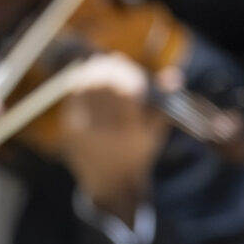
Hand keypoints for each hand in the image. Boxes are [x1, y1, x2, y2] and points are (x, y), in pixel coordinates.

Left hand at [51, 55, 170, 222]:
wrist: (109, 183)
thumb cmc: (136, 153)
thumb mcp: (154, 133)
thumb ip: (163, 103)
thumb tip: (175, 75)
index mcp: (130, 131)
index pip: (123, 90)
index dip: (122, 71)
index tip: (123, 62)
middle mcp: (105, 132)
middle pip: (101, 86)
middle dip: (105, 68)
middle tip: (110, 60)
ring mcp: (84, 133)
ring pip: (84, 90)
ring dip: (90, 74)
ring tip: (97, 66)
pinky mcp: (69, 133)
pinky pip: (72, 101)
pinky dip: (79, 88)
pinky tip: (85, 81)